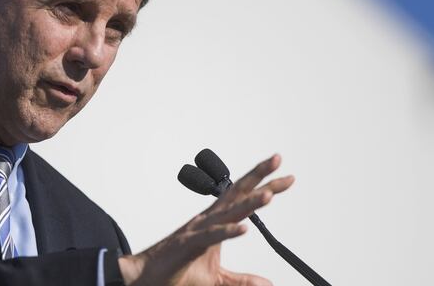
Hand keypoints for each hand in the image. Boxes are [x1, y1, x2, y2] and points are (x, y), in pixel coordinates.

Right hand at [118, 154, 294, 285]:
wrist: (146, 275)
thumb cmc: (177, 269)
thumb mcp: (216, 278)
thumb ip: (241, 281)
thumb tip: (266, 284)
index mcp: (215, 222)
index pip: (245, 200)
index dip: (266, 187)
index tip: (287, 177)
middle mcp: (208, 220)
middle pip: (238, 193)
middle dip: (259, 177)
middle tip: (278, 160)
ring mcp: (198, 230)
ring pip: (228, 212)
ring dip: (249, 203)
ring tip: (269, 195)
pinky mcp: (189, 245)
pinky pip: (211, 236)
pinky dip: (227, 231)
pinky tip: (243, 228)